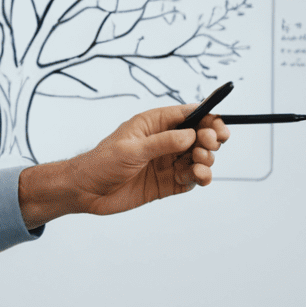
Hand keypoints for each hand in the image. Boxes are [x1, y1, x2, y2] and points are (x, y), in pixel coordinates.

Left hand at [17, 104, 227, 227]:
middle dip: (210, 140)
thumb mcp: (131, 149)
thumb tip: (191, 135)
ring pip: (199, 158)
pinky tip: (198, 178)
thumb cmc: (101, 162)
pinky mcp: (167, 183)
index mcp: (155, 124)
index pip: (189, 115)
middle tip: (206, 147)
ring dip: (206, 160)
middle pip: (200, 136)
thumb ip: (162, 142)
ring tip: (199, 165)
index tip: (219, 129)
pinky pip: (191, 178)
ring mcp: (167, 162)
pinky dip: (199, 178)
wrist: (85, 191)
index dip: (209, 119)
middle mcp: (165, 141)